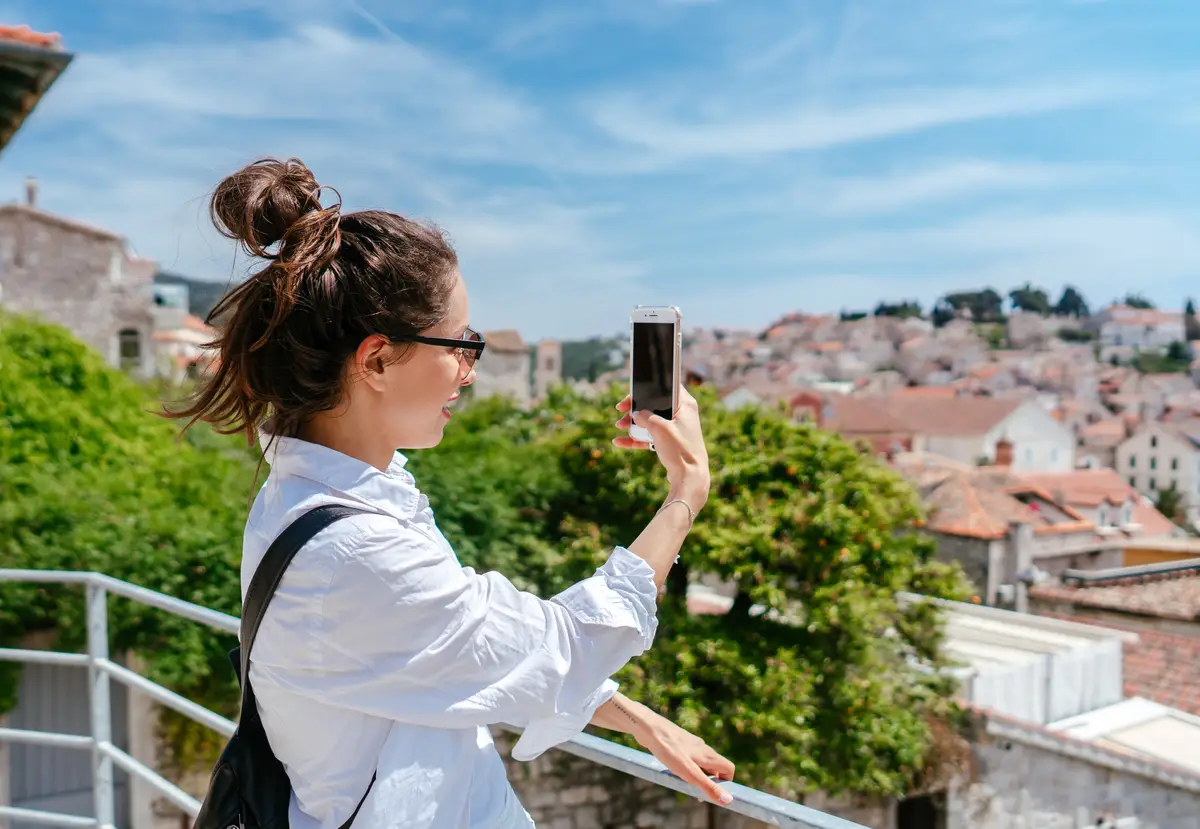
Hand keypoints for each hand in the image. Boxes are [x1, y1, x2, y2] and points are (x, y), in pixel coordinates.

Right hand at [613, 388, 710, 505]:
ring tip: (619, 427)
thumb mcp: (659, 428)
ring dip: (633, 423)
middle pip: (654, 405)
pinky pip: (650, 436)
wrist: (689, 477)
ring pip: (650, 421)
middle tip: (621, 411)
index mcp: (685, 404)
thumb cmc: (679, 449)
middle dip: (635, 409)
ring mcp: (675, 429)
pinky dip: (637, 438)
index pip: (665, 388)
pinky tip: (620, 441)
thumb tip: (636, 414)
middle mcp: (682, 414)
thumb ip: (645, 416)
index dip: (646, 389)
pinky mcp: (669, 443)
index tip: (631, 397)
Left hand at [632, 712, 734, 805]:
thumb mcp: (690, 773)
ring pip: (701, 763)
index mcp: (709, 755)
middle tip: (695, 793)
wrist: (649, 729)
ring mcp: (692, 745)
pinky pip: (689, 758)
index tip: (711, 793)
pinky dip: (686, 768)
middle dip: (709, 782)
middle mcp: (703, 748)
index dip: (725, 783)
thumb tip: (728, 801)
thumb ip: (708, 787)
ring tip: (682, 783)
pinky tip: (673, 770)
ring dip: (697, 776)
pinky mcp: (680, 743)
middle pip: (715, 768)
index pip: (729, 769)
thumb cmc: (669, 751)